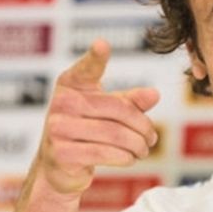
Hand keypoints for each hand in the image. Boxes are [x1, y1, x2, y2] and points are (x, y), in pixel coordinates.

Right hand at [36, 39, 159, 195]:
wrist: (58, 166)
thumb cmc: (86, 130)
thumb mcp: (106, 111)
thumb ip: (129, 101)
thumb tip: (154, 94)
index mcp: (71, 84)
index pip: (86, 69)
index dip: (95, 57)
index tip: (102, 44)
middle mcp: (61, 103)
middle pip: (118, 110)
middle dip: (142, 126)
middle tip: (152, 137)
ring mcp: (58, 128)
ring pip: (114, 134)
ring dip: (137, 145)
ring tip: (145, 149)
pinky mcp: (62, 153)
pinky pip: (104, 153)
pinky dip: (125, 157)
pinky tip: (131, 158)